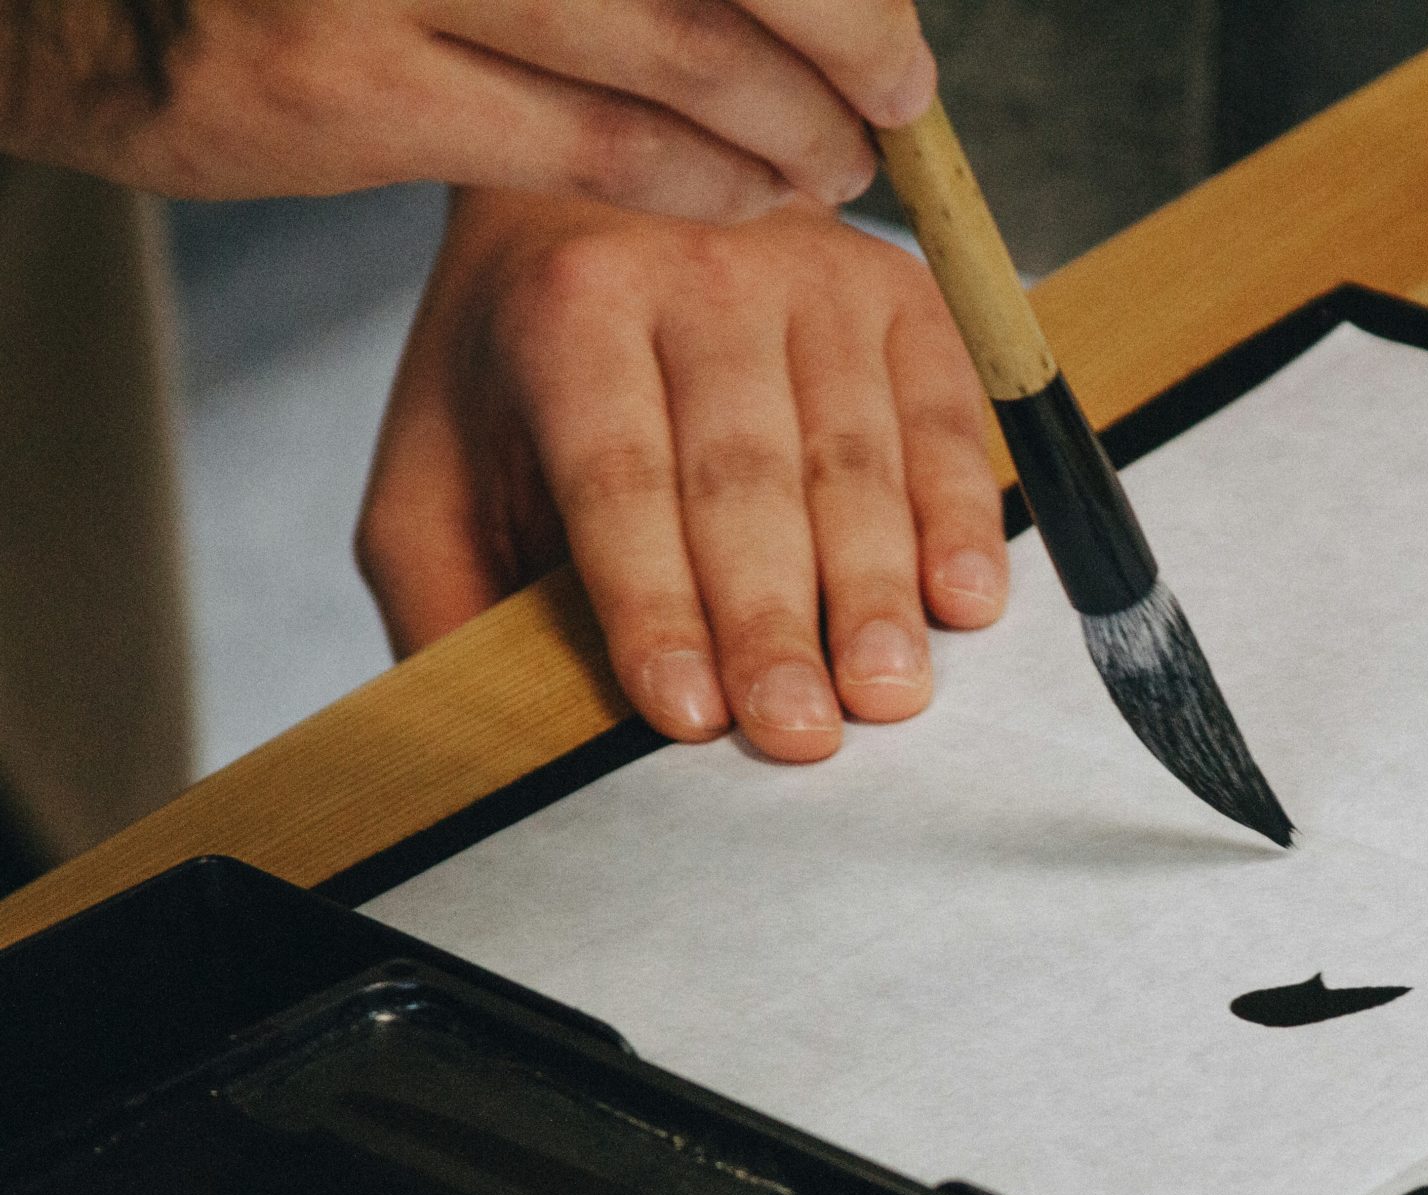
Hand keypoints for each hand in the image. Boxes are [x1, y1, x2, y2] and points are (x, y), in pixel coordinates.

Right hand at [1, 0, 932, 221]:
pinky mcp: (357, 86)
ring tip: (834, 163)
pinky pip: (597, 148)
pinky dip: (704, 182)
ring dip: (794, 127)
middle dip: (849, 39)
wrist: (103, 2)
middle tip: (899, 97)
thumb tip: (829, 3)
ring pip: (683, 54)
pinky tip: (746, 196)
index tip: (892, 32)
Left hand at [358, 187, 1006, 759]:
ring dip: (876, 586)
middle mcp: (696, 271)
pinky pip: (947, 419)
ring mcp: (813, 274)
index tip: (687, 714)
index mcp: (568, 310)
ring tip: (885, 690)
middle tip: (798, 733)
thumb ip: (447, 594)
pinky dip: (962, 514)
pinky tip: (963, 598)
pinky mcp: (901, 293)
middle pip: (746, 475)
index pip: (618, 476)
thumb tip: (485, 736)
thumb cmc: (526, 368)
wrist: (608, 198)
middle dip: (774, 618)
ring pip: (854, 456)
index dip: (654, 600)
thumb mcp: (438, 467)